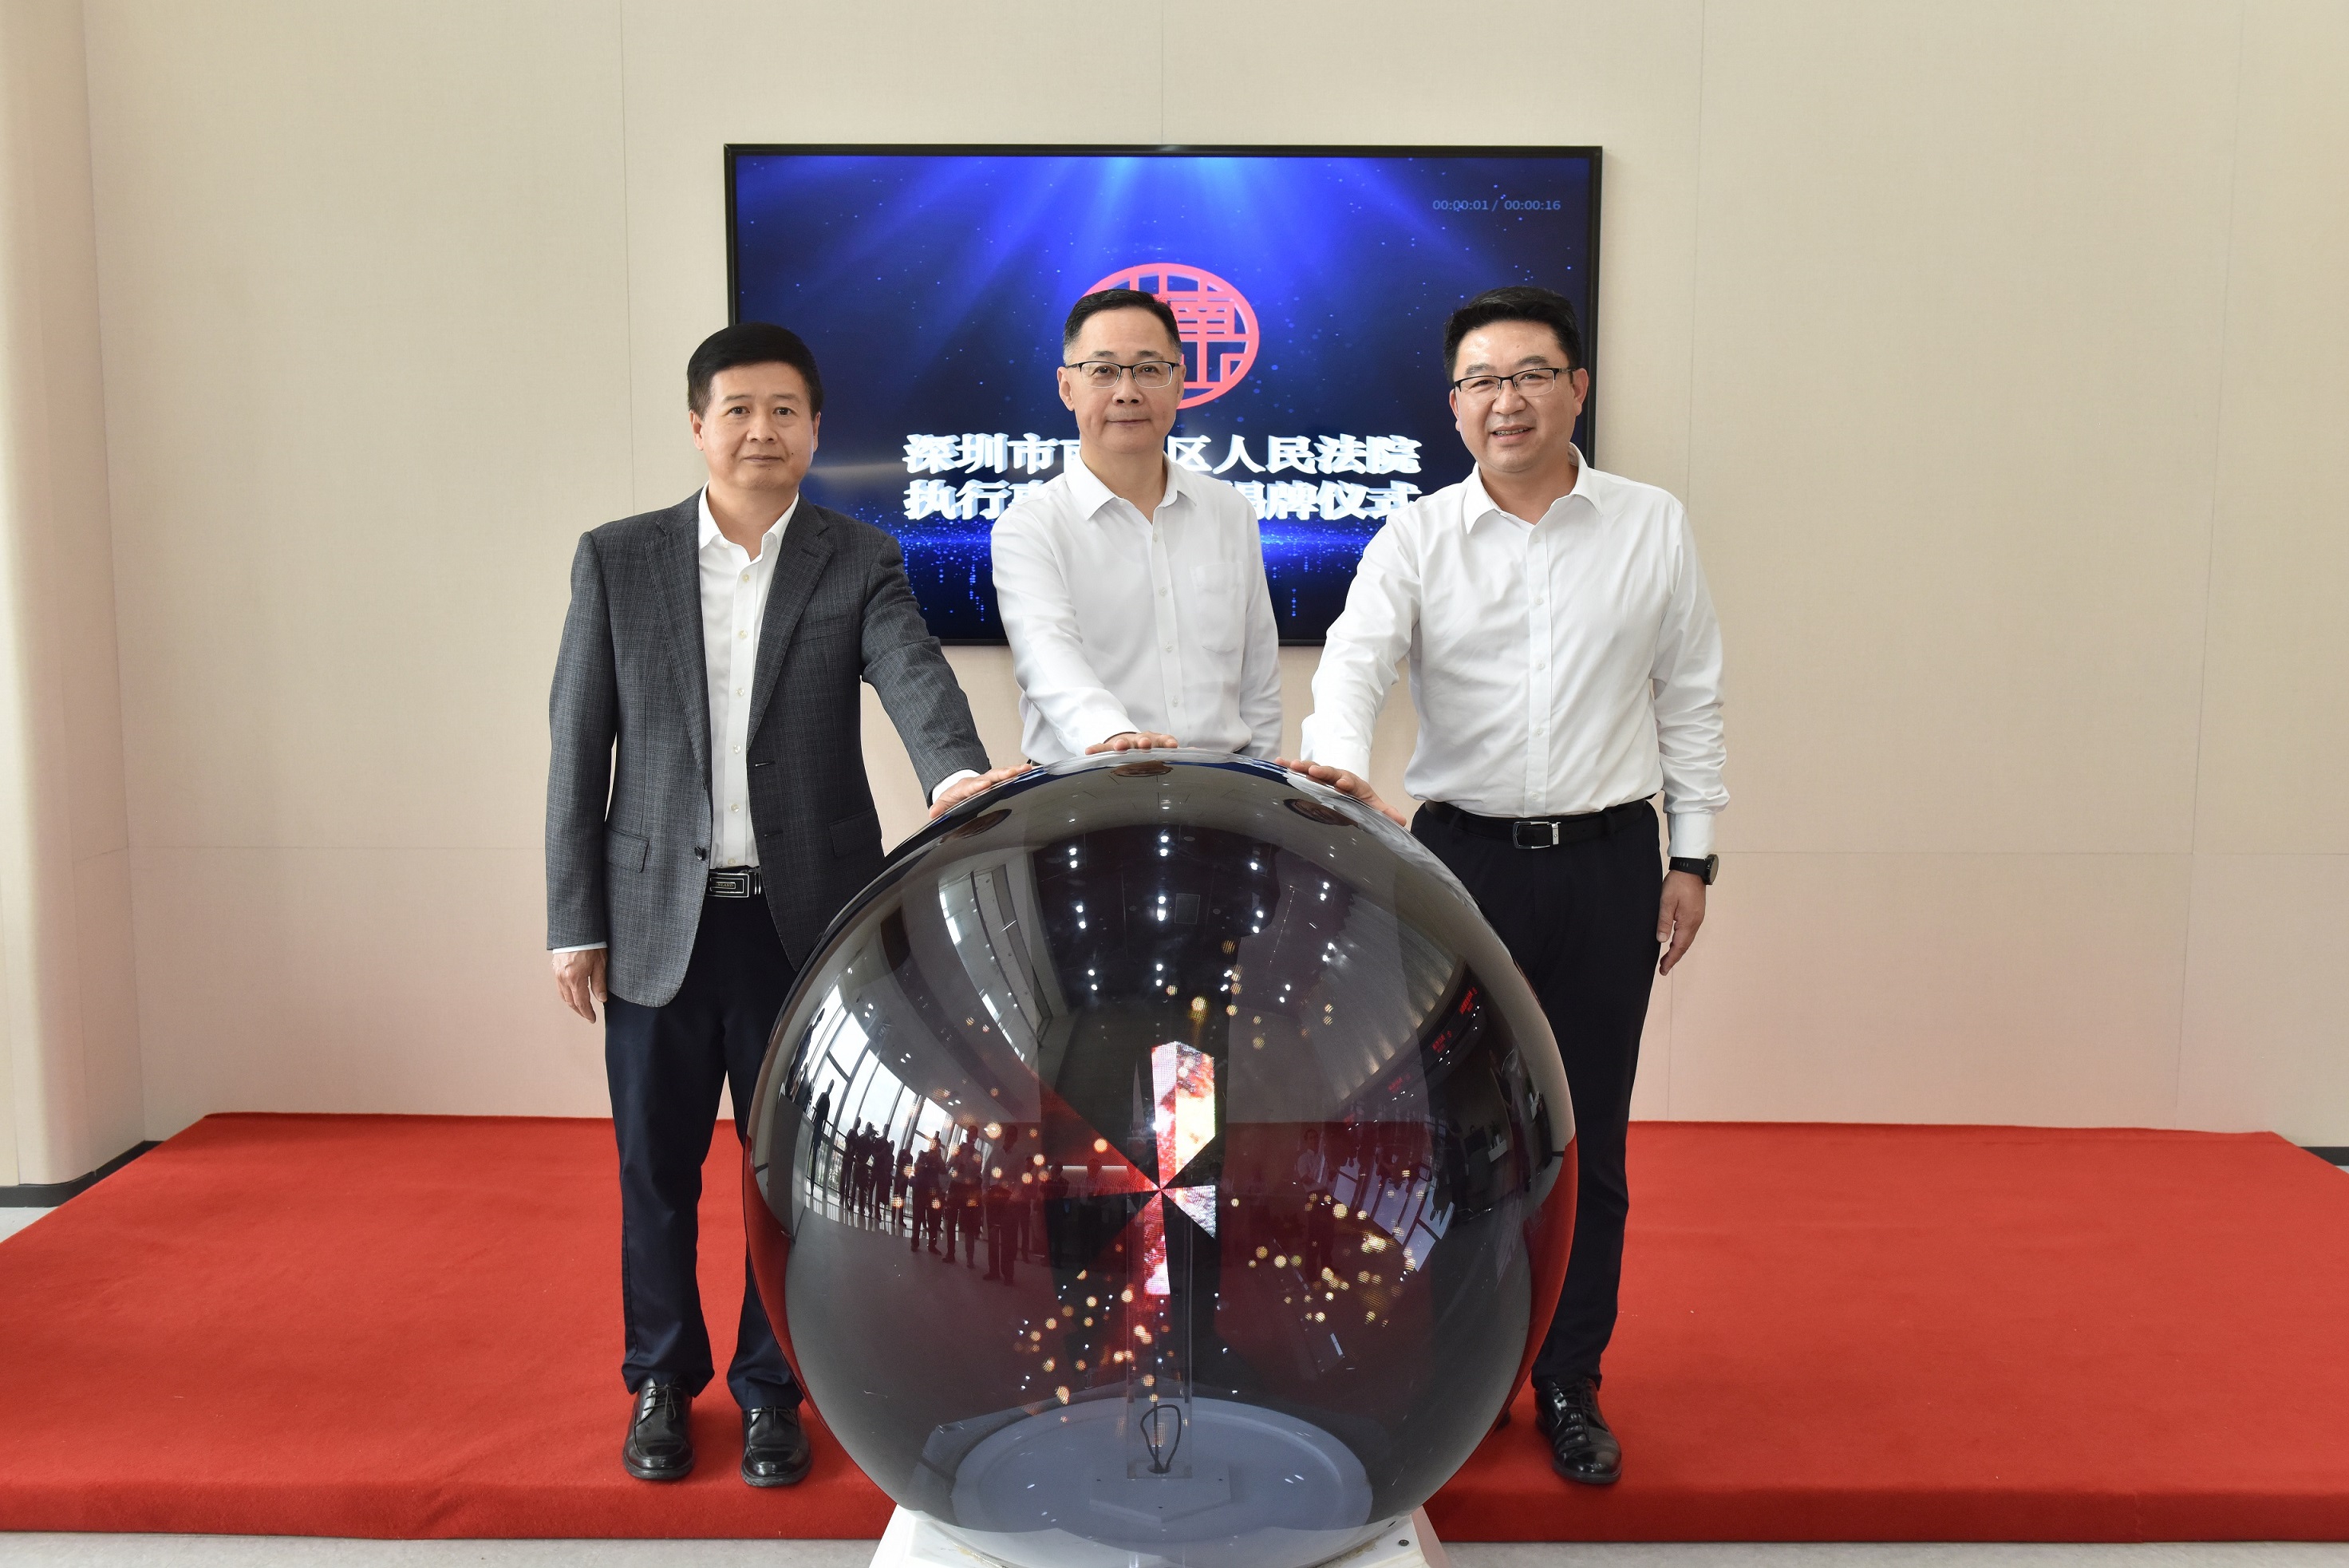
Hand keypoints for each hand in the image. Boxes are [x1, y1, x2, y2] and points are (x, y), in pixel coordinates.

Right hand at [552, 947, 606, 1022]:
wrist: (576, 929)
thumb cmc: (590, 944)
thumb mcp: (600, 964)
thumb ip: (599, 983)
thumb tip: (601, 999)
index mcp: (575, 979)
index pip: (581, 1003)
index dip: (587, 1013)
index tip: (592, 1019)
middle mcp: (563, 978)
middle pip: (570, 1001)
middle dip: (579, 1011)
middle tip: (588, 1015)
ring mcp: (557, 973)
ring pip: (563, 995)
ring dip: (572, 1004)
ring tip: (581, 1007)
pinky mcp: (555, 968)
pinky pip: (559, 986)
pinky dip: (566, 994)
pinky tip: (572, 994)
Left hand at [928, 764, 1031, 817]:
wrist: (959, 790)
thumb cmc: (954, 798)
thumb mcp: (944, 804)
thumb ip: (940, 809)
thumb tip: (934, 814)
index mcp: (965, 788)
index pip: (971, 786)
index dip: (978, 785)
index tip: (985, 784)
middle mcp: (978, 781)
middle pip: (991, 776)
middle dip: (1002, 774)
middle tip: (1012, 773)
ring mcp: (988, 780)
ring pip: (1001, 774)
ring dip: (1014, 771)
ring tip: (1026, 770)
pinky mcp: (997, 781)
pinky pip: (1008, 776)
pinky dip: (1018, 773)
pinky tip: (1029, 771)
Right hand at [1086, 731, 1179, 753]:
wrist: (1126, 743)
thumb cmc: (1149, 751)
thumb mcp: (1163, 751)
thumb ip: (1180, 754)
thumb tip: (1202, 754)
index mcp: (1155, 741)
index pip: (1163, 739)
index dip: (1167, 742)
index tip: (1173, 745)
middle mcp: (1140, 740)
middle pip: (1143, 739)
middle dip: (1144, 741)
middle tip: (1145, 744)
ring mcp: (1124, 743)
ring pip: (1123, 742)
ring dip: (1121, 743)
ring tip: (1118, 746)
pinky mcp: (1108, 747)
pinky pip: (1101, 748)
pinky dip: (1096, 749)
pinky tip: (1089, 751)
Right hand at [1273, 757, 1406, 827]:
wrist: (1349, 792)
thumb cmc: (1359, 801)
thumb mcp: (1372, 808)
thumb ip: (1384, 813)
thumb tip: (1401, 821)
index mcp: (1354, 785)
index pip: (1352, 782)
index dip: (1347, 782)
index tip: (1343, 784)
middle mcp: (1338, 777)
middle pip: (1330, 772)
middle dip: (1322, 772)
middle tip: (1314, 772)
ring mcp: (1324, 777)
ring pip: (1314, 769)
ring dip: (1304, 767)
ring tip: (1292, 765)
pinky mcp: (1311, 778)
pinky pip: (1301, 771)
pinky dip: (1290, 767)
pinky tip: (1279, 763)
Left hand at [1657, 871, 1706, 974]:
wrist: (1691, 868)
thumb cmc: (1678, 883)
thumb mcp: (1666, 901)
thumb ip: (1664, 921)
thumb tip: (1662, 940)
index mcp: (1688, 922)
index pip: (1679, 946)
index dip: (1671, 959)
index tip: (1663, 970)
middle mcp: (1695, 923)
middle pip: (1685, 945)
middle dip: (1674, 958)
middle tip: (1663, 969)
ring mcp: (1697, 918)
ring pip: (1687, 939)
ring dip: (1678, 950)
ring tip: (1668, 959)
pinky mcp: (1696, 913)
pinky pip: (1689, 932)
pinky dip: (1681, 941)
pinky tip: (1676, 941)